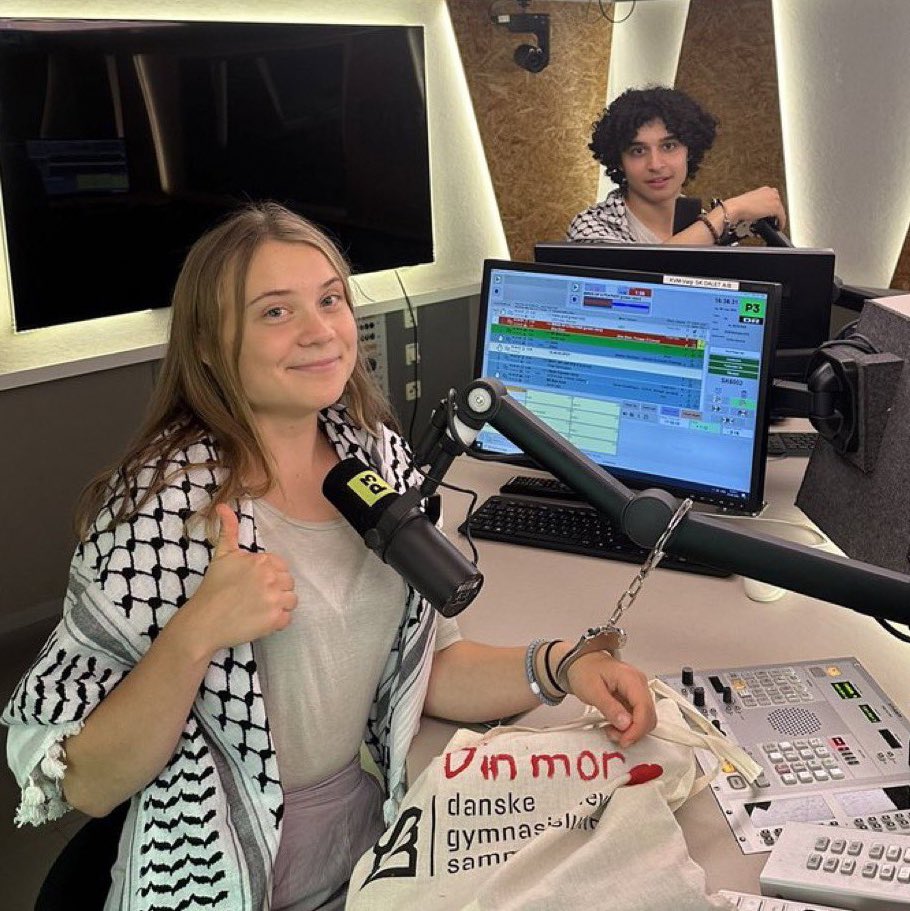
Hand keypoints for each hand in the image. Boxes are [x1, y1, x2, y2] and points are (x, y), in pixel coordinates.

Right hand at [179, 504, 296, 653]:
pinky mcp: (275, 620)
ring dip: (279, 605)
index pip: (281, 567)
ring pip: (291, 600)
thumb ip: (228, 529)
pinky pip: (288, 618)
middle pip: (288, 583)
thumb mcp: (222, 554)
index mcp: (262, 561)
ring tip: (259, 609)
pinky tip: (259, 620)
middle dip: (275, 590)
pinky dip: (277, 622)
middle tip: (254, 598)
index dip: (270, 576)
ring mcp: (274, 599)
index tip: (254, 584)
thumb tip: (223, 505)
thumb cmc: (212, 588)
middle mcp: (271, 578)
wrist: (203, 621)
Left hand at [565, 653, 655, 748]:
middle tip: (614, 735)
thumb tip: (626, 724)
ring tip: (611, 729)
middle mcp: (639, 683)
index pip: (644, 708)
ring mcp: (638, 689)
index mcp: (631, 678)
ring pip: (644, 718)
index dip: (637, 729)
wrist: (580, 662)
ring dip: (630, 730)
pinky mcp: (633, 696)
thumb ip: (609, 707)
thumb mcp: (592, 690)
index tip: (625, 740)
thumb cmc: (584, 670)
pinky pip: (637, 716)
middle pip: (648, 715)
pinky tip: (614, 724)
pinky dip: (628, 725)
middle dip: (633, 731)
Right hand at [723, 186, 786, 229]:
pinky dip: (781, 223)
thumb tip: (759, 212)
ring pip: (780, 211)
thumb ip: (757, 204)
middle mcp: (771, 192)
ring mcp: (774, 199)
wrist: (735, 208)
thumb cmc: (738, 206)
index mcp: (765, 189)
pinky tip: (778, 227)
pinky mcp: (775, 208)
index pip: (774, 199)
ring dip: (778, 219)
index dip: (773, 208)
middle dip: (776, 214)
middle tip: (774, 221)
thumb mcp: (750, 202)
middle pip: (778, 205)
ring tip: (775, 225)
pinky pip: (782, 217)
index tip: (772, 214)